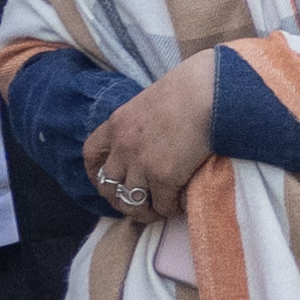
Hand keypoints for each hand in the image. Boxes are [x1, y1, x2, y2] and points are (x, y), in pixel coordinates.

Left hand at [83, 71, 219, 223]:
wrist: (207, 94)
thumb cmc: (189, 89)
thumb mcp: (151, 101)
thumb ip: (143, 121)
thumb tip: (154, 133)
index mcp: (117, 124)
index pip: (91, 154)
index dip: (96, 173)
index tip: (106, 181)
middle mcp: (122, 147)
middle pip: (107, 186)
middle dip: (119, 199)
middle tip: (137, 202)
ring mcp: (141, 164)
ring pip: (131, 203)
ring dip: (145, 211)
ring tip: (159, 210)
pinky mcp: (163, 177)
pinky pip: (162, 206)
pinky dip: (170, 209)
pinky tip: (180, 204)